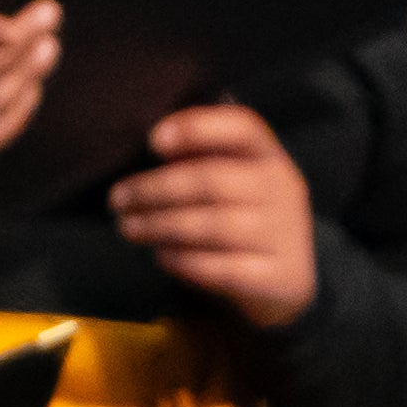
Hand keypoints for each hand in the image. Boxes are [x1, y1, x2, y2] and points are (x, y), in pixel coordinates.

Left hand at [111, 102, 321, 331]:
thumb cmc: (243, 218)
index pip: (242, 127)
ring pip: (214, 226)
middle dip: (155, 189)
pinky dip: (185, 261)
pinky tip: (162, 256)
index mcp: (269, 156)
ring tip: (129, 228)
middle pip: (212, 180)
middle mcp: (282, 190)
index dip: (196, 128)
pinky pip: (224, 269)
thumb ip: (200, 161)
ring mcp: (285, 235)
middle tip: (118, 200)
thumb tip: (155, 150)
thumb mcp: (233, 180)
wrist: (288, 280)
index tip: (153, 142)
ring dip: (161, 226)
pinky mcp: (280, 277)